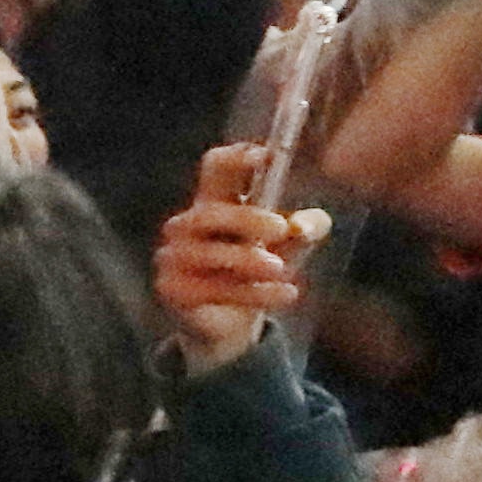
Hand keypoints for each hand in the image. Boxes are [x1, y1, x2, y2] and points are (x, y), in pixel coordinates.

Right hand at [153, 143, 321, 376]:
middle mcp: (186, 226)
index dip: (237, 158)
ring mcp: (174, 259)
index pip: (215, 168)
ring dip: (249, 260)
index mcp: (213, 202)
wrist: (228, 325)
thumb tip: (307, 224)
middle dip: (246, 219)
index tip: (268, 155)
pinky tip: (286, 295)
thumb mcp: (288, 247)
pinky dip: (255, 293)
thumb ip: (305, 229)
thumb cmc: (255, 272)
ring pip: (210, 254)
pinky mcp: (174, 291)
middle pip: (210, 212)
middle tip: (281, 228)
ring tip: (282, 270)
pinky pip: (213, 289)